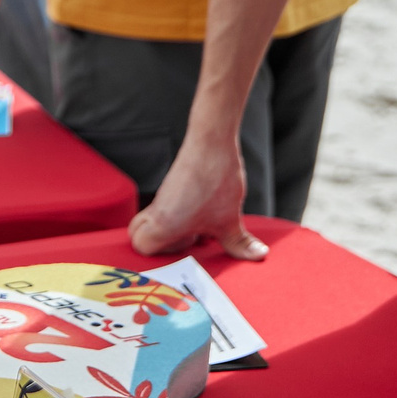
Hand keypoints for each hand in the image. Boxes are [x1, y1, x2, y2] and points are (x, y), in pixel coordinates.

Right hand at [128, 131, 267, 260]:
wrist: (212, 141)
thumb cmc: (215, 180)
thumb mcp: (229, 220)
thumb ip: (239, 243)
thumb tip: (258, 255)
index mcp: (164, 225)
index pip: (139, 245)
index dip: (159, 254)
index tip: (186, 248)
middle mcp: (157, 212)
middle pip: (138, 233)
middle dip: (160, 244)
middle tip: (188, 242)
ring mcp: (164, 198)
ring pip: (156, 220)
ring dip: (176, 229)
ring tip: (202, 229)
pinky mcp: (174, 186)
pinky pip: (169, 207)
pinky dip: (183, 215)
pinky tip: (207, 213)